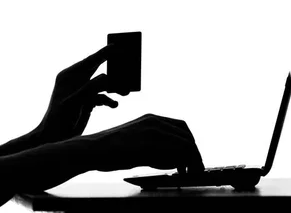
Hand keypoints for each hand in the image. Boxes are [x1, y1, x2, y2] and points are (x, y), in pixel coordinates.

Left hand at [36, 44, 119, 143]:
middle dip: (112, 69)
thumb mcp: (73, 103)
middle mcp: (76, 81)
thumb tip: (106, 78)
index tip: (116, 46)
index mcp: (69, 76)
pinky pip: (102, 96)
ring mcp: (82, 91)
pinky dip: (109, 100)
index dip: (103, 53)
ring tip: (126, 92)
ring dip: (114, 88)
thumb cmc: (58, 119)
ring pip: (103, 84)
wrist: (54, 138)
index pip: (89, 61)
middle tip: (128, 66)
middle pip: (98, 69)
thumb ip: (89, 89)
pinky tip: (114, 105)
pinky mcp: (87, 102)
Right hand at [85, 113, 203, 173]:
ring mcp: (153, 130)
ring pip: (186, 142)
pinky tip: (180, 171)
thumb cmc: (110, 149)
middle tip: (195, 167)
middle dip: (194, 152)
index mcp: (150, 118)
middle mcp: (155, 121)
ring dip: (193, 159)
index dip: (189, 143)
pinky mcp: (151, 143)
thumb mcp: (136, 141)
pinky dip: (184, 162)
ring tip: (191, 172)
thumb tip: (172, 159)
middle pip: (187, 134)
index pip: (180, 127)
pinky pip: (177, 150)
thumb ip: (155, 146)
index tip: (191, 158)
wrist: (94, 149)